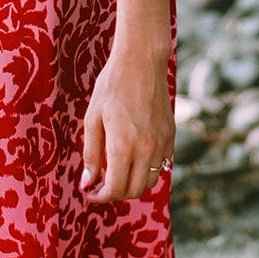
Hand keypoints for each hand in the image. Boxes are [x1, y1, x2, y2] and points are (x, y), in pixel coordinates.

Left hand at [80, 43, 174, 201]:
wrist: (142, 62)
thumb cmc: (112, 86)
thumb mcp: (93, 118)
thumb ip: (91, 154)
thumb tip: (88, 182)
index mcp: (123, 146)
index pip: (115, 189)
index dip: (101, 196)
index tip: (90, 191)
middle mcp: (146, 149)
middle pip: (133, 191)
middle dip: (115, 193)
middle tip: (101, 183)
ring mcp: (162, 143)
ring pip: (149, 181)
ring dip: (132, 183)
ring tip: (116, 170)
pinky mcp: (170, 135)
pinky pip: (161, 164)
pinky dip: (147, 169)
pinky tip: (133, 156)